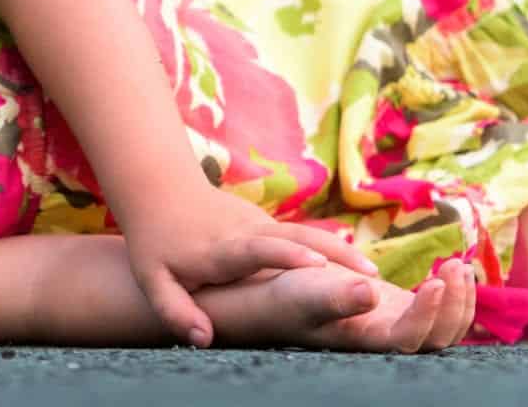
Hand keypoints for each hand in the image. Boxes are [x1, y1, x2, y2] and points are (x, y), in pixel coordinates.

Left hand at [124, 185, 380, 344]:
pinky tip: (358, 271)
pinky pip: (302, 236)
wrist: (161, 188)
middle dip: (330, 254)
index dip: (286, 255)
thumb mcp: (154, 279)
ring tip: (373, 276)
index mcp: (221, 249)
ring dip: (339, 252)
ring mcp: (259, 224)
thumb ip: (176, 311)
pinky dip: (331, 250)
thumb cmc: (157, 242)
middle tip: (369, 278)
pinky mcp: (266, 224)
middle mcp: (246, 232)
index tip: (317, 265)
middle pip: (294, 238)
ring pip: (305, 233)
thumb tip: (203, 340)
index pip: (256, 249)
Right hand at [242, 259, 479, 353]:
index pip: (409, 341)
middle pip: (437, 339)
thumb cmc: (283, 296)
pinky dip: (450, 294)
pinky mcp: (396, 310)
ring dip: (459, 299)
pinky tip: (450, 269)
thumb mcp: (304, 292)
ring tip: (457, 264)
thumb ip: (337, 296)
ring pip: (444, 329)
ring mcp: (394, 325)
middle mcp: (385, 340)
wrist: (274, 295)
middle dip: (454, 305)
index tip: (434, 281)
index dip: (428, 316)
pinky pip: (436, 312)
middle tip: (454, 265)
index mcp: (365, 341)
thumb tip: (371, 293)